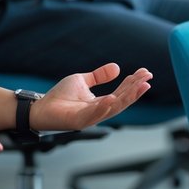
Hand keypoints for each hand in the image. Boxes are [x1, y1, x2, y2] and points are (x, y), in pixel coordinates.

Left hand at [32, 63, 152, 130]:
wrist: (40, 108)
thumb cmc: (59, 97)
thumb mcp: (82, 81)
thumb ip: (99, 76)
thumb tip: (116, 67)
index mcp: (100, 103)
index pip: (121, 92)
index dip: (133, 83)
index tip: (145, 72)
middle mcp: (99, 111)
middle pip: (122, 101)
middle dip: (136, 90)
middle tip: (148, 78)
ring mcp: (90, 117)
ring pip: (113, 108)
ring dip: (128, 98)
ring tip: (141, 86)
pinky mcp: (79, 121)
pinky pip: (94, 115)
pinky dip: (104, 107)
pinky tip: (113, 98)